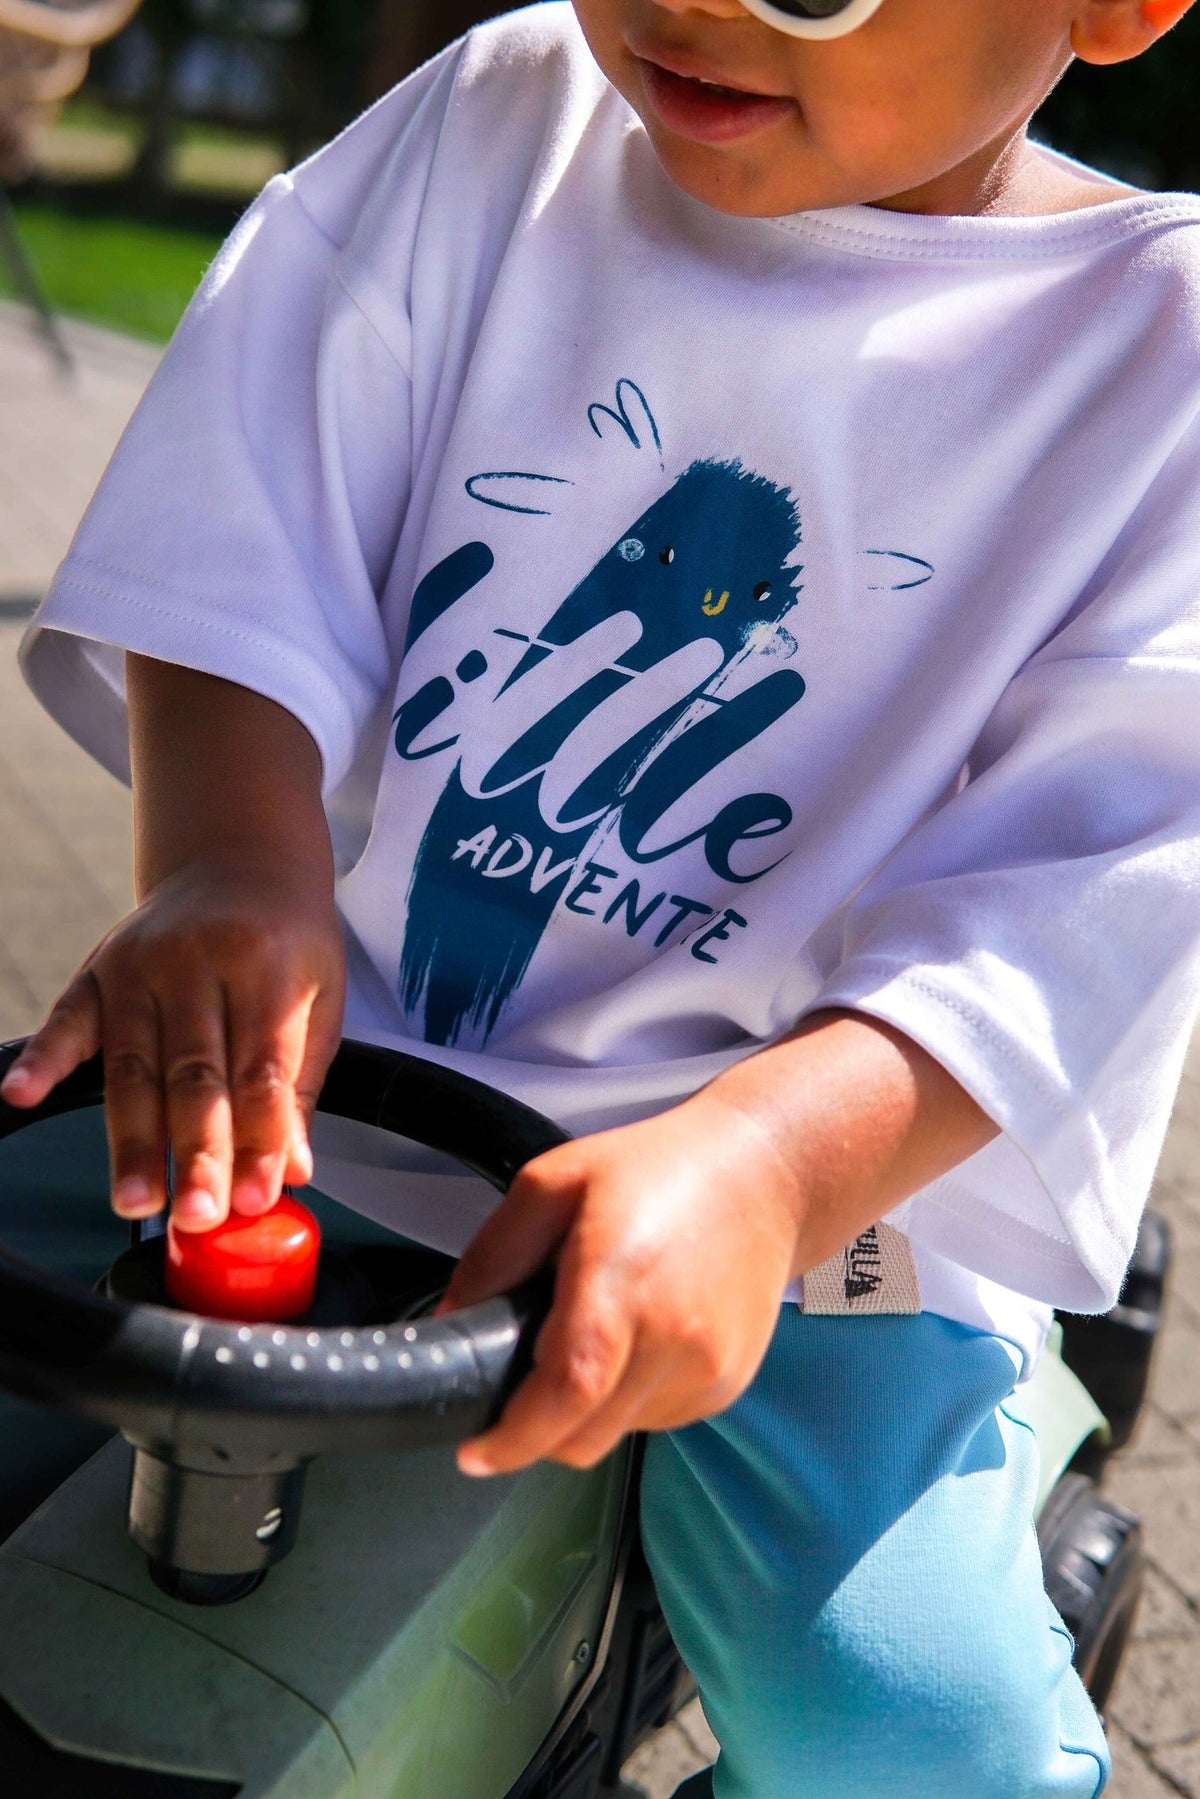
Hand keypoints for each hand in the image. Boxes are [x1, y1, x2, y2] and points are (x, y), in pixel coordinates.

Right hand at [0, 859, 345, 1231]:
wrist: (240, 861)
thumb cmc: (286, 941)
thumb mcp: (321, 999)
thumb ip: (299, 1086)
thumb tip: (292, 1170)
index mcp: (268, 969)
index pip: (260, 1071)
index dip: (258, 1140)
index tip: (255, 1198)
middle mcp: (199, 963)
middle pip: (195, 1075)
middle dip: (198, 1152)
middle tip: (198, 1216)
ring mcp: (142, 964)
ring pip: (135, 1065)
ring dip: (134, 1138)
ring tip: (137, 1199)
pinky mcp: (99, 968)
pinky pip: (69, 1019)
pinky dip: (45, 1058)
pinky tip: (22, 1094)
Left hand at [439, 1095, 802, 1476]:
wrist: (765, 1176)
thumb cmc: (661, 1169)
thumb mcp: (554, 1181)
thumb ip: (494, 1254)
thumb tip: (450, 1321)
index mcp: (624, 1281)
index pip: (567, 1390)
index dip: (514, 1437)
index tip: (475, 1450)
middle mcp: (674, 1337)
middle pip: (584, 1436)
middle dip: (537, 1430)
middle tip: (521, 1384)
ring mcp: (708, 1369)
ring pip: (616, 1433)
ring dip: (586, 1410)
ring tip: (596, 1333)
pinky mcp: (728, 1385)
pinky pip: (655, 1418)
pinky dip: (628, 1397)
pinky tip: (638, 1338)